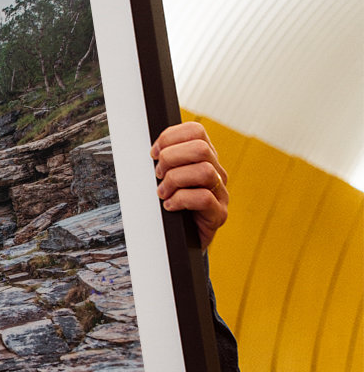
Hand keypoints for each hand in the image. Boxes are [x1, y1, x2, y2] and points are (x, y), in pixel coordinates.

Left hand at [151, 121, 228, 249]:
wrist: (181, 240)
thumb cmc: (171, 205)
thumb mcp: (165, 178)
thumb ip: (164, 161)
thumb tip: (151, 150)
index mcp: (204, 158)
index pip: (195, 131)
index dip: (170, 137)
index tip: (154, 153)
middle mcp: (216, 172)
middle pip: (201, 148)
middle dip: (171, 158)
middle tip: (158, 174)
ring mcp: (221, 193)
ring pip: (204, 171)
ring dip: (175, 180)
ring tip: (163, 192)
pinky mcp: (219, 214)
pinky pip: (204, 198)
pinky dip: (180, 200)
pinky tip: (169, 206)